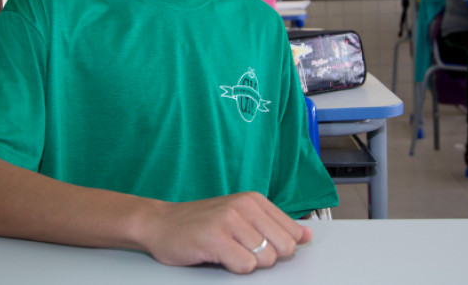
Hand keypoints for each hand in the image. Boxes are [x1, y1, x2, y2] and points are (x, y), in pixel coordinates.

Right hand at [139, 192, 311, 273]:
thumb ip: (274, 225)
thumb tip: (307, 235)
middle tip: (242, 250)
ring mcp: (229, 221)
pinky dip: (234, 268)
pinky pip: (244, 266)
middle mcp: (244, 206)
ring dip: (247, 263)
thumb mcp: (241, 216)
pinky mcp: (215, 238)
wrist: (160, 223)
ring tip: (228, 251)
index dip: (279, 247)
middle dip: (267, 257)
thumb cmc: (201, 223)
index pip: (292, 232)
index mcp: (254, 199)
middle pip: (283, 247)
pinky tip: (219, 256)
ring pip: (265, 259)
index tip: (260, 246)